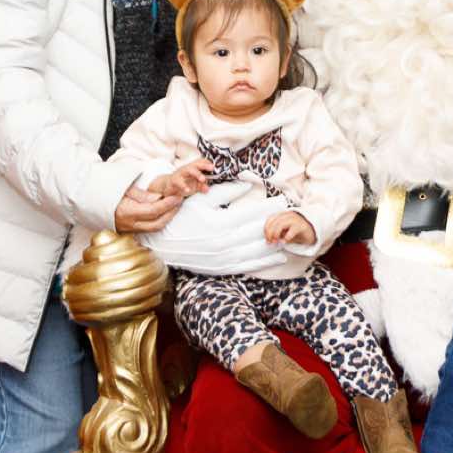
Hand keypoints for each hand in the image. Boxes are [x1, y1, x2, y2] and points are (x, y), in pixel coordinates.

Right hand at [114, 182, 181, 233]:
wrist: (92, 201)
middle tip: (179, 200)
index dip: (167, 204)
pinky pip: (149, 229)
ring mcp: (129, 229)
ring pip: (154, 228)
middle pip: (157, 223)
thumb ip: (142, 195)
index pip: (153, 210)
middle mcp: (129, 224)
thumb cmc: (108, 191)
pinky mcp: (130, 231)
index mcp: (127, 212)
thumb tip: (158, 197)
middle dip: (171, 212)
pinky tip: (165, 213)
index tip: (177, 196)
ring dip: (167, 218)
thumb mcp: (124, 188)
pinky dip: (159, 221)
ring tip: (174, 206)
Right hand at [142, 182, 289, 274]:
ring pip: (256, 251)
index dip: (268, 208)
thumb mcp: (200, 201)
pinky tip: (277, 258)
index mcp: (219, 224)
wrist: (161, 244)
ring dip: (275, 245)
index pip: (251, 214)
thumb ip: (225, 192)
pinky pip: (247, 266)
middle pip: (257, 233)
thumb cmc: (180, 217)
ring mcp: (222, 258)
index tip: (282, 202)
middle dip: (276, 225)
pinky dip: (264, 263)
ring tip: (290, 239)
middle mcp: (223, 243)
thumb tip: (247, 184)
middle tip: (291, 218)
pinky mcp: (221, 268)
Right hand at [150, 158, 213, 198]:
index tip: (214, 166)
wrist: (168, 186)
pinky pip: (178, 182)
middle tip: (211, 168)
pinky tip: (188, 190)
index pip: (201, 162)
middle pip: (195, 164)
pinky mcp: (173, 180)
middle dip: (203, 165)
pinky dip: (183, 186)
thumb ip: (201, 186)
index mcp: (193, 168)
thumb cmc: (184, 183)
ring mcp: (179, 174)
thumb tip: (207, 189)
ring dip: (196, 174)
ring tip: (203, 179)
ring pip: (187, 170)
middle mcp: (186, 169)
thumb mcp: (194, 185)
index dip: (207, 163)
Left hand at [265, 211, 315, 245]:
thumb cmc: (299, 231)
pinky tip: (285, 241)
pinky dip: (287, 237)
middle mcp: (288, 215)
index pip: (270, 219)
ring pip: (281, 224)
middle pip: (274, 222)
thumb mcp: (286, 231)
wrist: (314, 231)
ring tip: (277, 241)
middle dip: (270, 233)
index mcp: (283, 215)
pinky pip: (292, 230)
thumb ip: (278, 233)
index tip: (267, 238)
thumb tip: (270, 238)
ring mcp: (295, 220)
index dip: (266, 229)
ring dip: (276, 234)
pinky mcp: (301, 226)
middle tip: (271, 241)